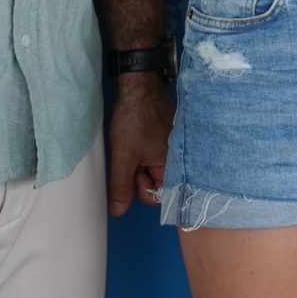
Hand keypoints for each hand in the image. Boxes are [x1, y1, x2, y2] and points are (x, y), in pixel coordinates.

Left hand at [108, 75, 172, 215]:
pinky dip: (142, 151)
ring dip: (138, 162)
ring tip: (131, 144)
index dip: (141, 188)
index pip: (159, 195)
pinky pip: (153, 154)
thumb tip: (118, 211)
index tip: (132, 171)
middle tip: (129, 156)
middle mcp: (178, 157)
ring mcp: (172, 145)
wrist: (139, 85)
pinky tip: (135, 137)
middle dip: (139, 175)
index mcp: (173, 164)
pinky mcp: (166, 136)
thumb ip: (121, 186)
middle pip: (155, 182)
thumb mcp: (123, 156)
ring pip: (152, 168)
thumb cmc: (134, 119)